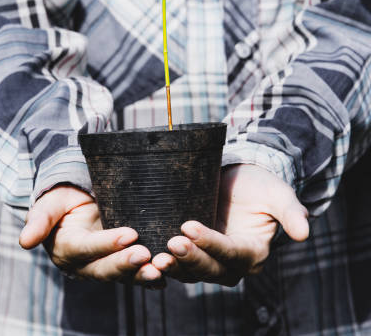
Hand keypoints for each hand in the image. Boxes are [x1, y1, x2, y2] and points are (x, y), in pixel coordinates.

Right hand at [19, 184, 164, 286]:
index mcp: (67, 249)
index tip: (129, 235)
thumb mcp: (49, 203)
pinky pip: (138, 274)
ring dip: (143, 275)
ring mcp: (106, 266)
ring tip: (162, 269)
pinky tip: (169, 275)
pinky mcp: (123, 264)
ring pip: (125, 276)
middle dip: (127, 264)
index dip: (107, 244)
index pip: (87, 248)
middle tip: (147, 255)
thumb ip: (40, 219)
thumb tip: (25, 240)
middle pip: (106, 269)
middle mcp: (86, 265)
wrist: (79, 200)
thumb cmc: (63, 200)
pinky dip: (153, 277)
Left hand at [152, 164, 308, 285]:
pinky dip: (164, 263)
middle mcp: (231, 263)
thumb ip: (290, 212)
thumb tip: (305, 233)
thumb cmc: (261, 185)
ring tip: (153, 256)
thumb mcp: (278, 194)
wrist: (240, 178)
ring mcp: (210, 260)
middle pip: (210, 269)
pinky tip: (146, 255)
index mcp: (253, 252)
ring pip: (191, 272)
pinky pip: (177, 264)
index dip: (211, 243)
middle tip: (170, 243)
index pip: (231, 253)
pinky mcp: (192, 252)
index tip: (189, 226)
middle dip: (190, 259)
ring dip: (173, 267)